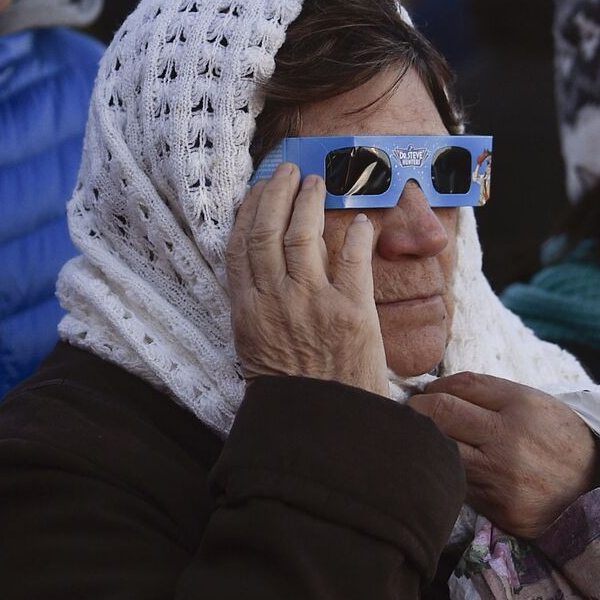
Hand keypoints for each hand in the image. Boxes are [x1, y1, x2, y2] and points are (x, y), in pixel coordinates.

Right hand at [225, 163, 388, 393]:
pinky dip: (356, 235)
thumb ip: (257, 308)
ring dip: (310, 202)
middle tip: (289, 172)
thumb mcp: (256, 348)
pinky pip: (352, 259)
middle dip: (277, 194)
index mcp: (248, 311)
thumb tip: (262, 271)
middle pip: (268, 230)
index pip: (240, 247)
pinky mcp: (351, 311)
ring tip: (317, 183)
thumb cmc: (291, 391)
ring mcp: (313, 303)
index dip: (248, 211)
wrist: (324, 426)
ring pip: (303, 235)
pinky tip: (359, 222)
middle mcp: (275, 301)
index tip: (256, 190)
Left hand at [409, 373, 596, 539]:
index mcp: (520, 405)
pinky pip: (455, 482)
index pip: (459, 385)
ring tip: (421, 439)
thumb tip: (437, 390)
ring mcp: (499, 474)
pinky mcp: (495, 505)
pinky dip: (445, 472)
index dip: (434, 386)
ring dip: (424, 442)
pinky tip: (444, 467)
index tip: (428, 392)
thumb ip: (490, 395)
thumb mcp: (535, 404)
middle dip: (415, 409)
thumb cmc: (559, 440)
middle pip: (439, 413)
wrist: (594, 491)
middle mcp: (508, 438)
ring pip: (439, 450)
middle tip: (410, 413)